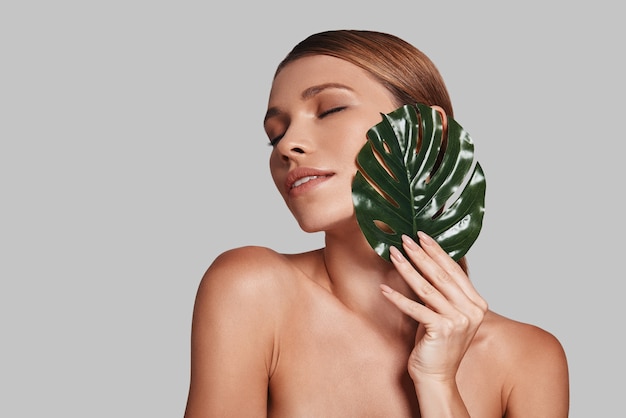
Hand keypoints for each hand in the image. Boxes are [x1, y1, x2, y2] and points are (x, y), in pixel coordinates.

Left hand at [381, 232, 487, 383]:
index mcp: (477, 303)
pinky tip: (383, 288)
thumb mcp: (447, 313)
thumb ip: (446, 291)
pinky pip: (415, 308)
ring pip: (426, 288)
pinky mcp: (441, 330)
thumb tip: (435, 261)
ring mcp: (458, 320)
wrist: (438, 377)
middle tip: (405, 238)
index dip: (437, 251)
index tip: (422, 235)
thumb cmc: (439, 344)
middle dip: (421, 255)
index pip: (454, 270)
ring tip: (394, 254)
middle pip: (441, 275)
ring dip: (407, 269)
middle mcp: (472, 310)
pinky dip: (397, 298)